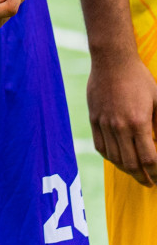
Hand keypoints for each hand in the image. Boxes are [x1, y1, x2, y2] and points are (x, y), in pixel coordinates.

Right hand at [88, 50, 156, 185]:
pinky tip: (118, 160)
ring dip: (127, 170)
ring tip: (136, 174)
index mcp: (138, 122)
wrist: (112, 61)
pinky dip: (110, 158)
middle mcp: (119, 126)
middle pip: (131, 164)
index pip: (150, 159)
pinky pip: (100, 146)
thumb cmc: (140, 79)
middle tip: (151, 183)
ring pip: (114, 158)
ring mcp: (104, 123)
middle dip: (143, 177)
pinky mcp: (94, 118)